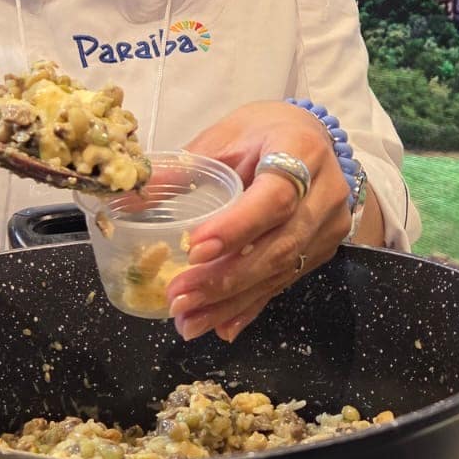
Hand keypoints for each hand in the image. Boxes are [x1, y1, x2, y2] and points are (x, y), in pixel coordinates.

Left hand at [164, 101, 349, 342]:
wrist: (313, 139)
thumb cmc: (263, 132)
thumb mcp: (225, 136)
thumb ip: (185, 168)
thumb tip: (130, 198)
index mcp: (301, 150)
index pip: (274, 197)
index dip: (236, 228)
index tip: (193, 251)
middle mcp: (325, 192)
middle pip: (279, 245)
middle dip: (225, 278)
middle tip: (179, 299)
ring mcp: (329, 226)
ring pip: (282, 272)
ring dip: (231, 301)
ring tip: (188, 321)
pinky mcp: (324, 250)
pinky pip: (285, 283)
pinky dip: (250, 306)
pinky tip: (221, 326)